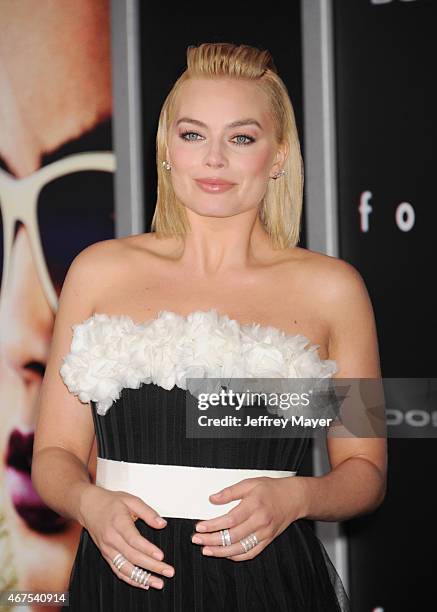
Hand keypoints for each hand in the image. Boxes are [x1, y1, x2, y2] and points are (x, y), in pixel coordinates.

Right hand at [79, 484, 174, 589]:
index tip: (161, 556)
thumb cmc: (110, 502)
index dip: (148, 549)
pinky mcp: (106, 555)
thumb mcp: (131, 500)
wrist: (88, 506)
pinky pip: (118, 571)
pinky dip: (131, 579)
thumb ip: (148, 512)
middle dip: (152, 567)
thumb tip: (162, 524)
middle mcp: (111, 539)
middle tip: (168, 572)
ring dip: (142, 578)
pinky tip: (143, 583)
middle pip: (132, 556)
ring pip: (125, 568)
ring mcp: (108, 549)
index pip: (134, 540)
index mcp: (118, 523)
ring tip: (158, 583)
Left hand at [191, 476, 305, 560]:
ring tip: (206, 550)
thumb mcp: (250, 483)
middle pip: (233, 536)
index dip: (213, 525)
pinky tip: (225, 554)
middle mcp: (260, 521)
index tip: (199, 527)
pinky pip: (251, 553)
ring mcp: (264, 533)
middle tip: (197, 540)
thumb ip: (230, 491)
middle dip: (212, 540)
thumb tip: (212, 499)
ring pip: (240, 548)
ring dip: (221, 552)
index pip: (230, 519)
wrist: (293, 498)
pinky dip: (236, 556)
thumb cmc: (271, 489)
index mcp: (254, 505)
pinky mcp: (267, 540)